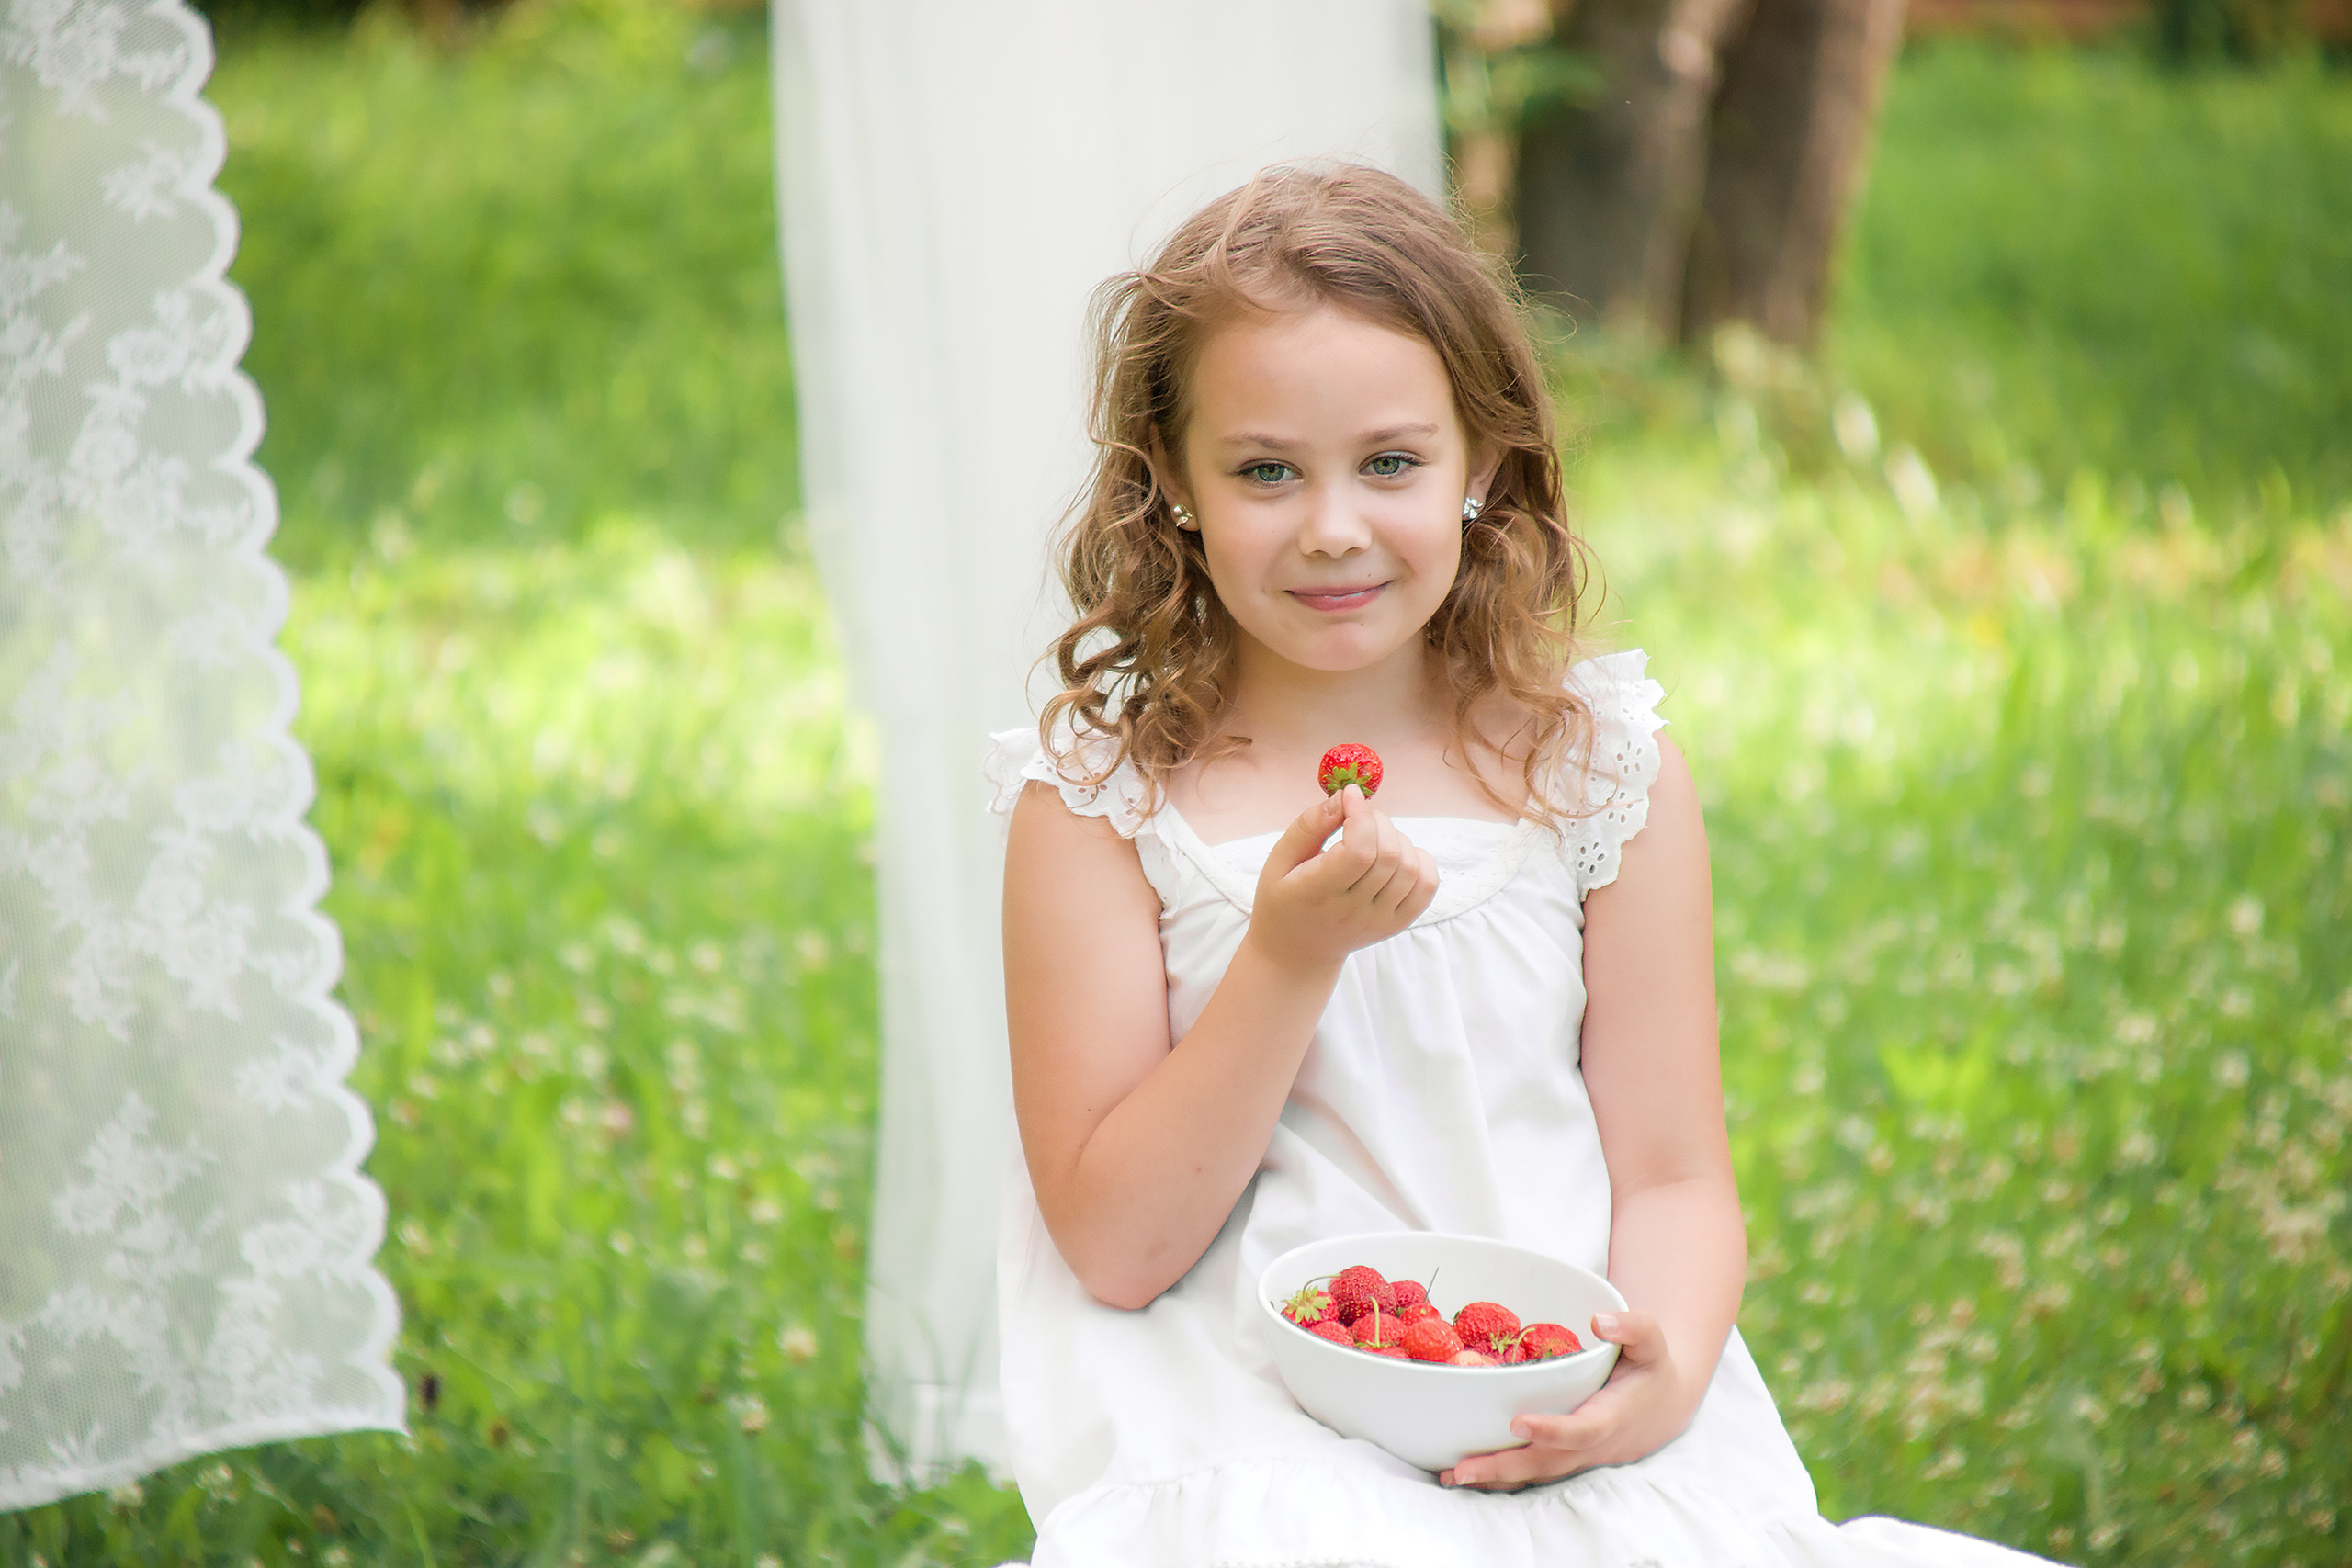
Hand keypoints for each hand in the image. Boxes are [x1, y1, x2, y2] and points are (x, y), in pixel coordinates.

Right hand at [1242, 786, 1437, 973]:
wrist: (1297, 950)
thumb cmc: (1284, 897)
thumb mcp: (1280, 860)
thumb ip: (1309, 826)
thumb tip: (1344, 798)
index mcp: (1317, 894)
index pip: (1358, 852)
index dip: (1361, 815)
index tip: (1350, 796)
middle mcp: (1352, 912)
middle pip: (1388, 855)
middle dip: (1377, 820)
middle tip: (1357, 815)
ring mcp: (1379, 921)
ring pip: (1409, 867)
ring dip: (1396, 838)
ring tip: (1373, 837)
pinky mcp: (1396, 924)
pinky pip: (1426, 886)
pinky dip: (1419, 861)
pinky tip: (1396, 856)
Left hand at [1439, 1311, 1693, 1490]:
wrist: (1661, 1406)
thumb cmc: (1650, 1368)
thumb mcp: (1651, 1342)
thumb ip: (1632, 1327)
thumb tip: (1600, 1321)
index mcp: (1612, 1415)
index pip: (1581, 1430)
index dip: (1552, 1431)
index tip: (1517, 1421)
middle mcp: (1591, 1444)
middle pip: (1546, 1462)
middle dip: (1504, 1466)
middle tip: (1461, 1469)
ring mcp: (1576, 1457)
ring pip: (1534, 1473)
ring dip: (1494, 1477)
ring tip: (1451, 1476)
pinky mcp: (1563, 1459)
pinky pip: (1530, 1473)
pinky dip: (1499, 1477)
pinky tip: (1464, 1474)